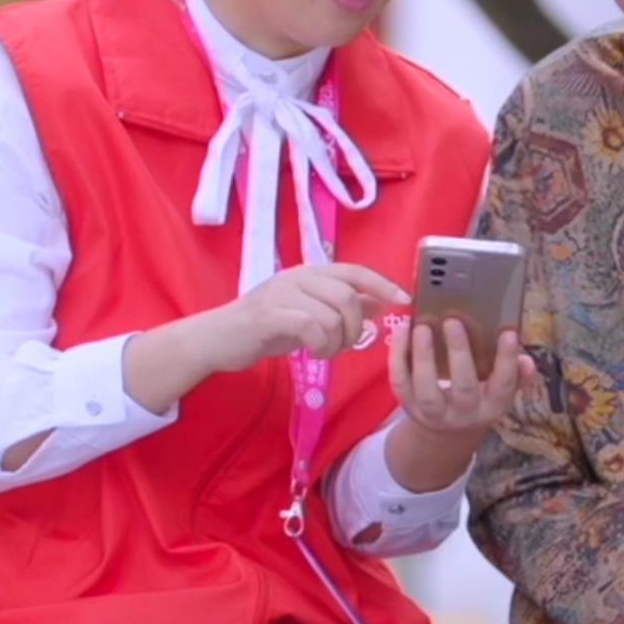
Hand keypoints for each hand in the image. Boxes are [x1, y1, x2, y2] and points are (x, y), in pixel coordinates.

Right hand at [204, 264, 409, 371]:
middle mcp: (298, 277)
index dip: (382, 284)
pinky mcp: (269, 314)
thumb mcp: (311, 315)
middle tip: (345, 345)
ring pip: (332, 315)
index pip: (355, 271)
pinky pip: (310, 327)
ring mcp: (282, 293)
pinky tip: (312, 353)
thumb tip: (381, 301)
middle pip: (348, 297)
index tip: (405, 300)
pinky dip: (320, 345)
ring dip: (337, 341)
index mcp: (310, 273)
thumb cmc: (267, 328)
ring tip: (324, 351)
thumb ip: (343, 307)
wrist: (219, 339)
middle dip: (356, 327)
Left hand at [390, 318, 536, 440]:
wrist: (447, 432)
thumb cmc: (479, 397)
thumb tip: (526, 360)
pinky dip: (398, 356)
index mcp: (492, 406)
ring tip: (421, 326)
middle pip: (463, 387)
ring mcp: (433, 412)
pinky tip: (402, 330)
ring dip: (422, 356)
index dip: (508, 361)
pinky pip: (400, 382)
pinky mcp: (408, 405)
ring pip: (426, 388)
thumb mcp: (500, 390)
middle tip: (453, 321)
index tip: (509, 333)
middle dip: (459, 354)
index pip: (504, 385)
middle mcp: (464, 412)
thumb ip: (515, 373)